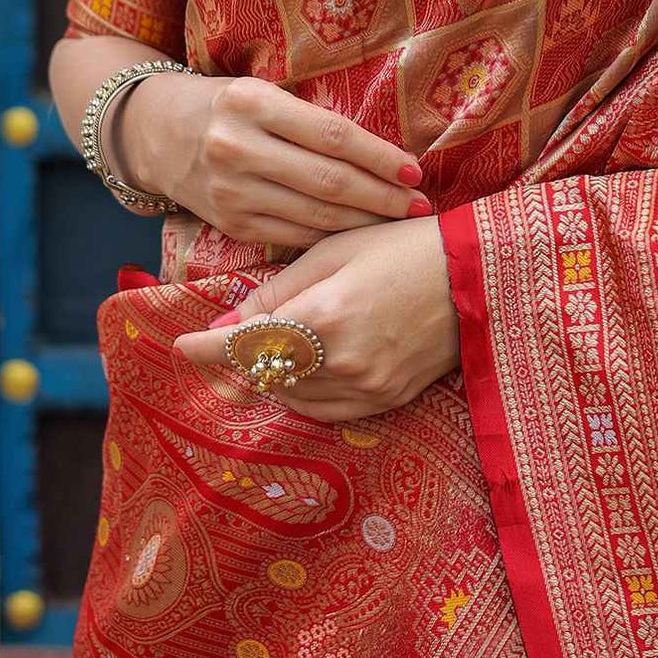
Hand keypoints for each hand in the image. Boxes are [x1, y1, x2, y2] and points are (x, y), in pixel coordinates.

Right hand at [119, 71, 429, 246]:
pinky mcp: (229, 223)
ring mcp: (231, 191)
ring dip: (365, 221)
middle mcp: (237, 148)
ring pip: (314, 214)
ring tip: (400, 220)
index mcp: (252, 103)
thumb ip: (310, 119)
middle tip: (420, 204)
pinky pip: (294, 235)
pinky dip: (332, 236)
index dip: (379, 157)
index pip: (331, 135)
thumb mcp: (262, 92)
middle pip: (328, 181)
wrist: (156, 133)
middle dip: (382, 197)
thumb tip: (384, 151)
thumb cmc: (227, 105)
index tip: (415, 170)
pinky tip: (359, 233)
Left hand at [173, 216, 460, 422]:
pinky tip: (305, 368)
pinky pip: (326, 410)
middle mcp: (343, 363)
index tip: (180, 345)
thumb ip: (279, 290)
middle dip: (237, 361)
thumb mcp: (335, 251)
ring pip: (293, 397)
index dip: (208, 348)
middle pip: (266, 375)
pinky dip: (304, 392)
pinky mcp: (386, 402)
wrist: (477, 275)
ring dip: (271, 377)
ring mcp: (367, 389)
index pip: (247, 345)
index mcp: (327, 317)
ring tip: (267, 350)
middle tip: (220, 345)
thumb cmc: (403, 247)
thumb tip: (229, 320)